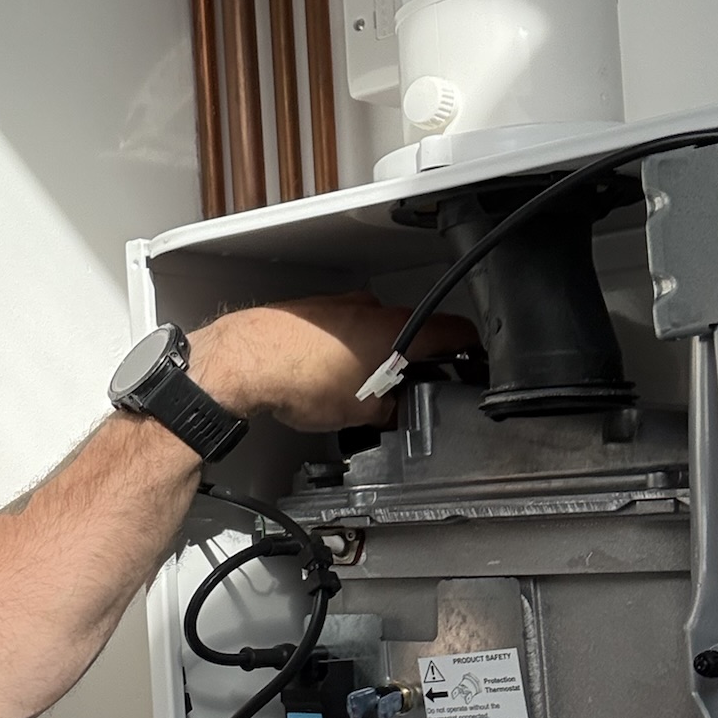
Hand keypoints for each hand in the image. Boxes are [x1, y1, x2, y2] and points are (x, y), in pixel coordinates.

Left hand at [190, 295, 477, 432]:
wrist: (244, 361)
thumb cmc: (299, 377)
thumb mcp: (362, 413)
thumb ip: (392, 411)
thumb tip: (397, 412)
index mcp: (398, 328)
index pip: (456, 331)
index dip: (471, 350)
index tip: (474, 360)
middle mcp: (372, 308)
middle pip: (412, 331)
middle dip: (412, 361)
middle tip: (407, 390)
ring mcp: (341, 305)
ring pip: (373, 329)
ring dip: (374, 355)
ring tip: (357, 389)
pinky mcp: (312, 311)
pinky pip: (341, 329)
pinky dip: (343, 349)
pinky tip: (327, 376)